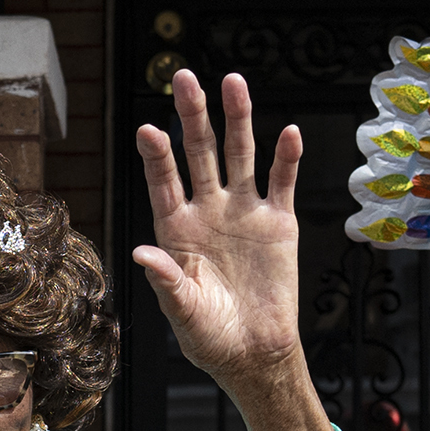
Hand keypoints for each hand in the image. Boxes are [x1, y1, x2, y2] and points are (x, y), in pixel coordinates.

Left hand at [132, 68, 309, 393]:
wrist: (254, 353)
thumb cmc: (209, 336)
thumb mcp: (183, 312)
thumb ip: (166, 281)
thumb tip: (139, 254)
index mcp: (176, 230)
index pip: (163, 183)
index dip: (157, 156)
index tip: (148, 130)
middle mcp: (208, 211)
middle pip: (199, 154)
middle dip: (193, 117)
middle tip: (184, 78)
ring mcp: (244, 213)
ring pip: (240, 155)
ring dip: (238, 120)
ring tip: (233, 82)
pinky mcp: (279, 222)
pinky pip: (283, 183)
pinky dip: (287, 158)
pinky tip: (290, 132)